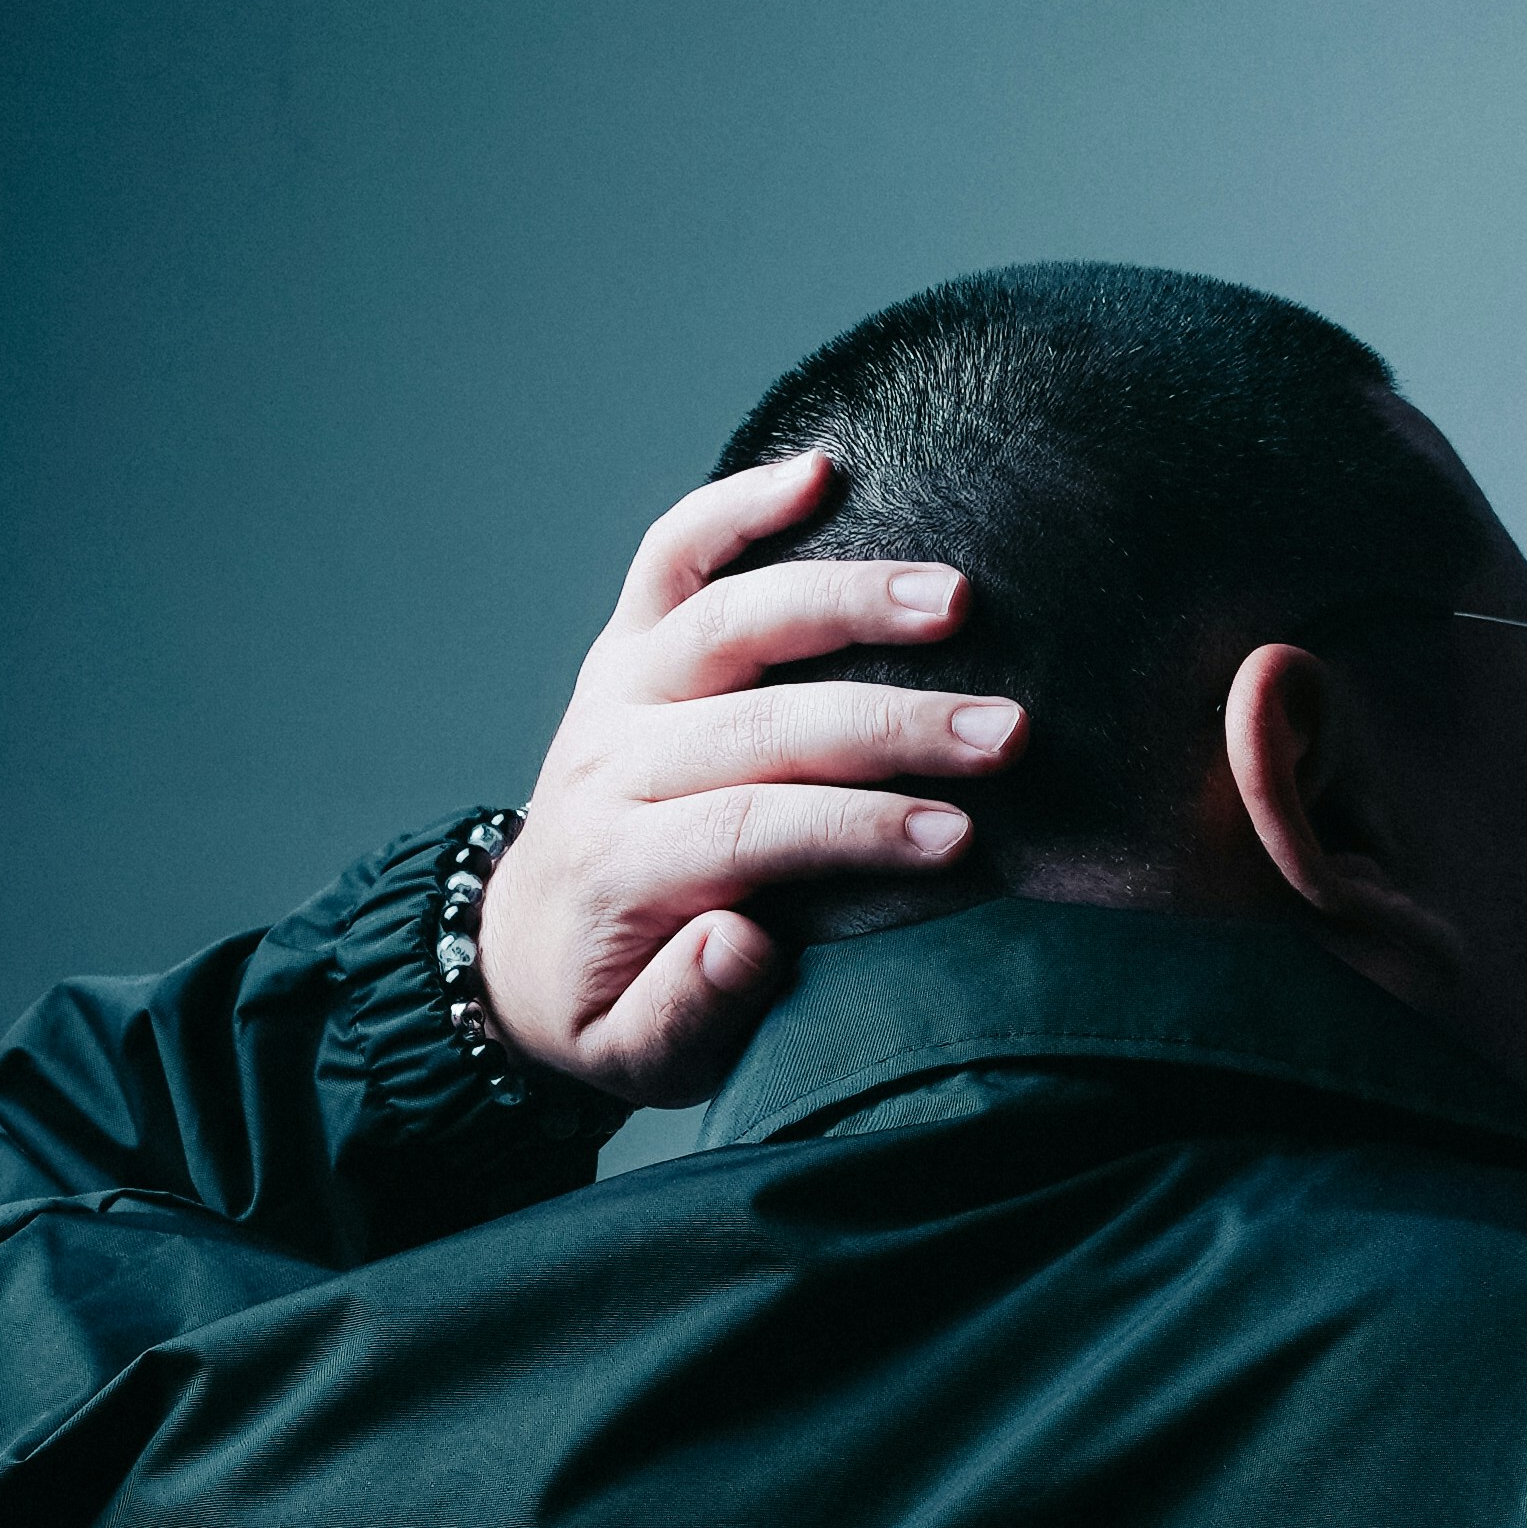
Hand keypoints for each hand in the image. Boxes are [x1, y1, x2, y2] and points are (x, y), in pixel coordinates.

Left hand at [474, 448, 1023, 1105]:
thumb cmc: (609, 1010)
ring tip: (956, 597)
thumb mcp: (638, 1059)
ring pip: (727, 620)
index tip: (963, 841)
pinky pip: (670, 555)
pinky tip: (823, 469)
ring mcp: (616, 692)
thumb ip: (687, 1012)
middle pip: (759, 723)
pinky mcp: (623, 648)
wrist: (521, 954)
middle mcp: (611, 762)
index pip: (752, 831)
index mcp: (620, 865)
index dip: (859, 830)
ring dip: (845, 600)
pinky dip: (737, 504)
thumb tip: (744, 937)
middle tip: (1005, 732)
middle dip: (891, 725)